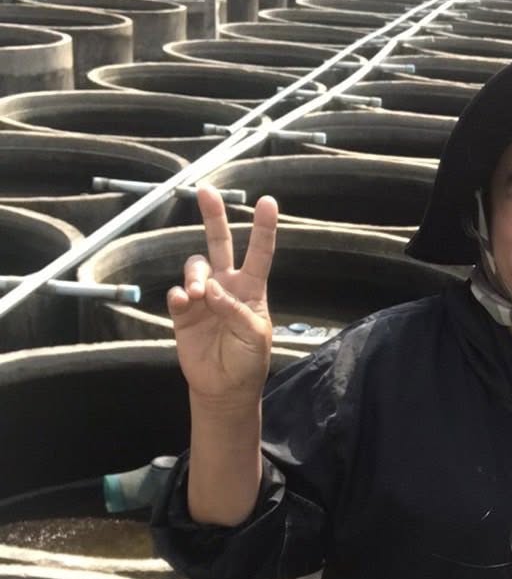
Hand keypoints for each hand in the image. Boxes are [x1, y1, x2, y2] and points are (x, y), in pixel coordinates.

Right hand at [167, 183, 277, 409]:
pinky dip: (179, 295)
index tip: (268, 202)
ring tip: (197, 294)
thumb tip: (210, 289)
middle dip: (213, 216)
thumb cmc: (248, 360)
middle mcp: (226, 286)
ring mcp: (203, 297)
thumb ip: (235, 310)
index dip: (263, 228)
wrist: (225, 388)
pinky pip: (177, 294)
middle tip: (205, 190)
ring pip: (195, 267)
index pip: (259, 253)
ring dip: (195, 275)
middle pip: (219, 243)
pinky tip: (185, 302)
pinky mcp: (183, 313)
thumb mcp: (254, 336)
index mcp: (251, 289)